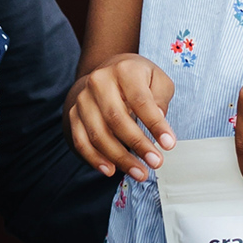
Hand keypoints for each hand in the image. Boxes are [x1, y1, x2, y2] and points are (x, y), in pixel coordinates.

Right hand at [66, 53, 177, 180]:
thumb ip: (161, 98)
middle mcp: (99, 82)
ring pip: (97, 134)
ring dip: (119, 157)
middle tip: (156, 162)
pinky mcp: (74, 114)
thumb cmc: (138, 79)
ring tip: (139, 172)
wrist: (108, 72)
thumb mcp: (158, 80)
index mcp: (124, 70)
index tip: (169, 144)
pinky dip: (94, 158)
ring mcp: (83, 99)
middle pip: (116, 118)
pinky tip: (110, 170)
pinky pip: (80, 140)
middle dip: (137, 144)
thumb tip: (158, 118)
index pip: (140, 100)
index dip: (155, 124)